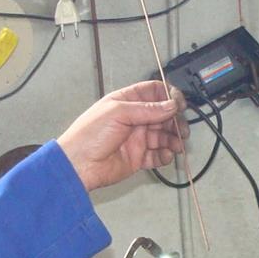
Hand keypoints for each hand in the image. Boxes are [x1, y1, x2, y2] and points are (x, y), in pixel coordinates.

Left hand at [58, 81, 187, 191]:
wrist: (78, 165)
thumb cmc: (87, 135)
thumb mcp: (118, 113)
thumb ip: (148, 109)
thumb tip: (170, 105)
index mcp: (126, 102)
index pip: (154, 92)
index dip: (169, 96)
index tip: (179, 104)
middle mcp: (133, 119)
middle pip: (163, 115)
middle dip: (175, 121)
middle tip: (181, 129)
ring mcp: (136, 138)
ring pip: (163, 136)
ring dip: (173, 139)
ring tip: (177, 145)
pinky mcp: (137, 157)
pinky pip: (158, 155)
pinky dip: (166, 156)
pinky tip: (167, 155)